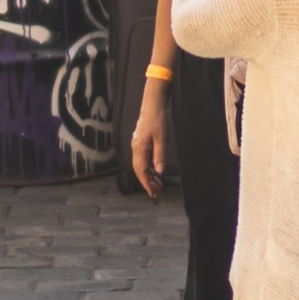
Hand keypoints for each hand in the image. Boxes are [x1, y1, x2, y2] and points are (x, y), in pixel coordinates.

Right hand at [132, 80, 168, 195]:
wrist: (152, 105)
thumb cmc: (158, 120)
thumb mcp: (162, 138)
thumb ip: (160, 155)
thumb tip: (160, 172)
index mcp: (139, 149)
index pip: (142, 171)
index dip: (147, 184)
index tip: (153, 193)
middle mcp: (136, 149)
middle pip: (140, 171)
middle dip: (148, 183)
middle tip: (157, 193)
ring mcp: (138, 146)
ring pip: (142, 166)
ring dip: (149, 176)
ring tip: (158, 186)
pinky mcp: (141, 143)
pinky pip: (144, 160)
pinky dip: (150, 168)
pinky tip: (157, 173)